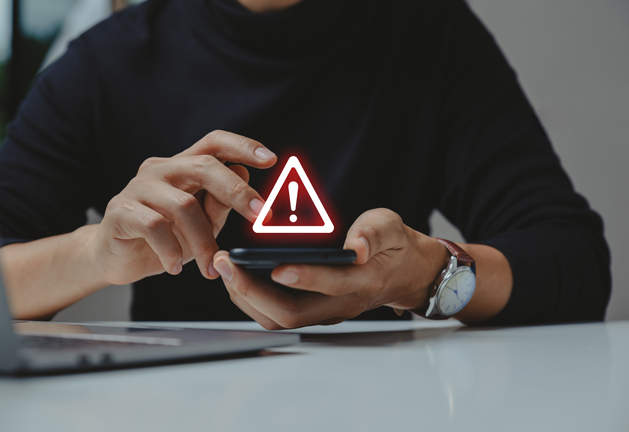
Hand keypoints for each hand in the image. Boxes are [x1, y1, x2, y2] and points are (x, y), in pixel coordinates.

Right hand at [90, 130, 276, 285]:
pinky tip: (175, 267)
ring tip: (210, 268)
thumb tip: (243, 172)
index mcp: (183, 166)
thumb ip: (220, 202)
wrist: (116, 258)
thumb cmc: (165, 238)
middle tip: (260, 216)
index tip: (271, 159)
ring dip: (203, 241)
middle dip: (237, 191)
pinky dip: (171, 250)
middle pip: (204, 166)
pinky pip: (154, 226)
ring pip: (183, 205)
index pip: (214, 142)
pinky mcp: (120, 211)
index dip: (243, 146)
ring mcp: (138, 187)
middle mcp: (161, 169)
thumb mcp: (202, 224)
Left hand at [212, 208, 449, 328]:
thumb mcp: (391, 228)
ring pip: (278, 319)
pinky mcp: (313, 311)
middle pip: (292, 314)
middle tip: (226, 264)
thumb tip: (356, 247)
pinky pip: (276, 314)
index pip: (332, 285)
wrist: (404, 272)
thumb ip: (374, 233)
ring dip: (246, 297)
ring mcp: (325, 312)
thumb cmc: (393, 246)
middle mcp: (340, 304)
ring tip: (224, 268)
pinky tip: (236, 276)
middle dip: (253, 291)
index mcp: (363, 282)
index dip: (305, 278)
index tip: (275, 266)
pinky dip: (251, 299)